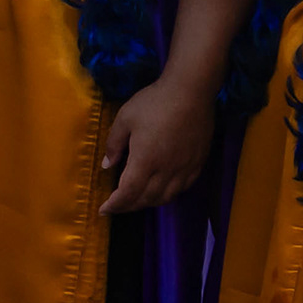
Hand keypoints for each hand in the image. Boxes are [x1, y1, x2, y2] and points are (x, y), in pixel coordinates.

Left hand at [96, 73, 212, 217]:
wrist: (191, 92)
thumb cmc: (153, 103)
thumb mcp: (124, 119)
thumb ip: (114, 145)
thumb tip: (107, 166)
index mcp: (146, 161)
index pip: (128, 193)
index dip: (115, 205)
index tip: (103, 210)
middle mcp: (167, 170)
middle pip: (147, 199)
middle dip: (129, 206)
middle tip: (117, 206)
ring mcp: (185, 168)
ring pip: (166, 197)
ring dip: (148, 202)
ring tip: (136, 200)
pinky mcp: (198, 163)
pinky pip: (183, 188)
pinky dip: (168, 194)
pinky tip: (161, 190)